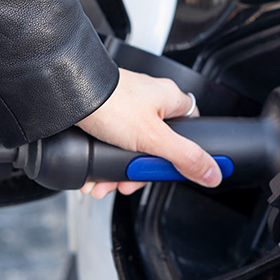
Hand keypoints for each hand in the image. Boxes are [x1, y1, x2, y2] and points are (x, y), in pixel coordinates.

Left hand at [75, 68, 221, 197]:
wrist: (66, 94)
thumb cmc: (109, 102)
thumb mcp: (153, 138)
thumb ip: (185, 157)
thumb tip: (213, 173)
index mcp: (169, 98)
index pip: (191, 127)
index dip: (185, 153)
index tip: (174, 170)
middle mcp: (149, 101)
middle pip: (156, 146)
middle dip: (141, 171)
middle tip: (131, 183)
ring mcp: (125, 107)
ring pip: (131, 149)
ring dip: (118, 173)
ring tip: (105, 185)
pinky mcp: (104, 114)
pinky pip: (110, 145)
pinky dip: (103, 164)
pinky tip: (95, 178)